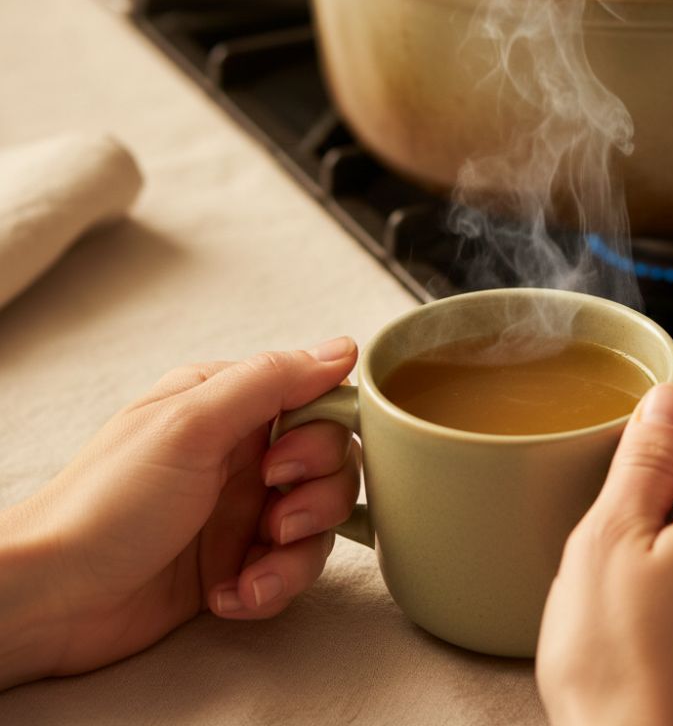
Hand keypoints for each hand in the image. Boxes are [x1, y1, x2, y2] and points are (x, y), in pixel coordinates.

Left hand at [0, 338, 360, 687]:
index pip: (318, 400)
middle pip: (332, 462)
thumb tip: (344, 348)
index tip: (284, 463)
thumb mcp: (191, 424)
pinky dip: (271, 586)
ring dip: (297, 551)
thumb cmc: (106, 502)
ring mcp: (243, 508)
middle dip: (316, 497)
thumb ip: (271, 380)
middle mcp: (244, 452)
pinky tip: (229, 595)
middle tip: (274, 516)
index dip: (321, 435)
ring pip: (320, 519)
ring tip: (252, 570)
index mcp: (232, 404)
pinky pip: (292, 568)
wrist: (51, 600)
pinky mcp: (239, 560)